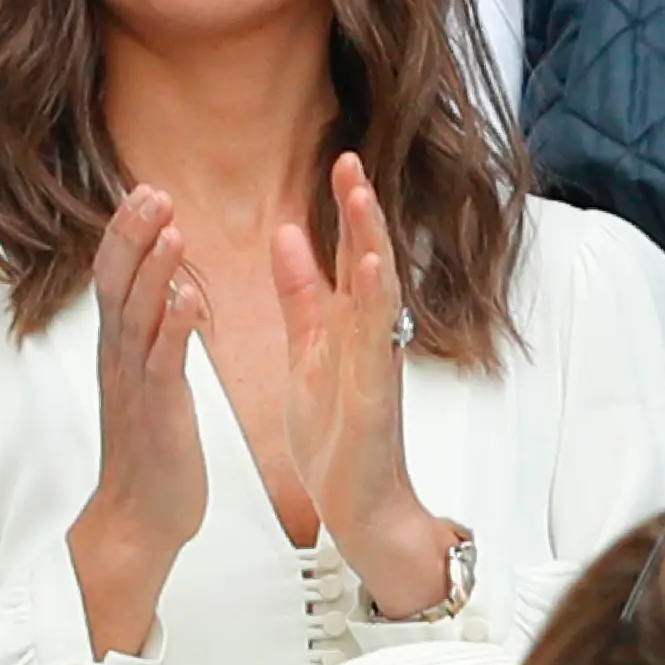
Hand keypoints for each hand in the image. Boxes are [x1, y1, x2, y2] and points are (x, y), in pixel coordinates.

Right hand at [67, 187, 209, 652]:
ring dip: (153, 270)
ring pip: (136, 316)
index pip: (117, 276)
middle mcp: (121, 358)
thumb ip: (153, 333)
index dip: (129, 233)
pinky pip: (162, 364)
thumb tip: (166, 286)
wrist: (139, 518)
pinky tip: (186, 301)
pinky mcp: (158, 414)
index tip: (146, 190)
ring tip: (172, 228)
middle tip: (153, 191)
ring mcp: (136, 384)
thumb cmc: (151, 450)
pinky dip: (172, 330)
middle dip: (133, 235)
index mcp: (121, 348)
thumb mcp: (149, 379)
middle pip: (117, 283)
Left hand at [276, 154, 455, 615]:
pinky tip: (372, 271)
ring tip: (361, 198)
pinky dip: (373, 306)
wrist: (359, 505)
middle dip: (360, 212)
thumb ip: (301, 295)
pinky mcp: (374, 397)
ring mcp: (376, 366)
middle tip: (349, 160)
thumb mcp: (308, 350)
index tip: (339, 160)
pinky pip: (376, 345)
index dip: (346, 208)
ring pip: (378, 294)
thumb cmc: (338, 433)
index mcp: (350, 325)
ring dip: (370, 244)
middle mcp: (370, 338)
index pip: (350, 255)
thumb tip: (286, 234)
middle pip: (369, 262)